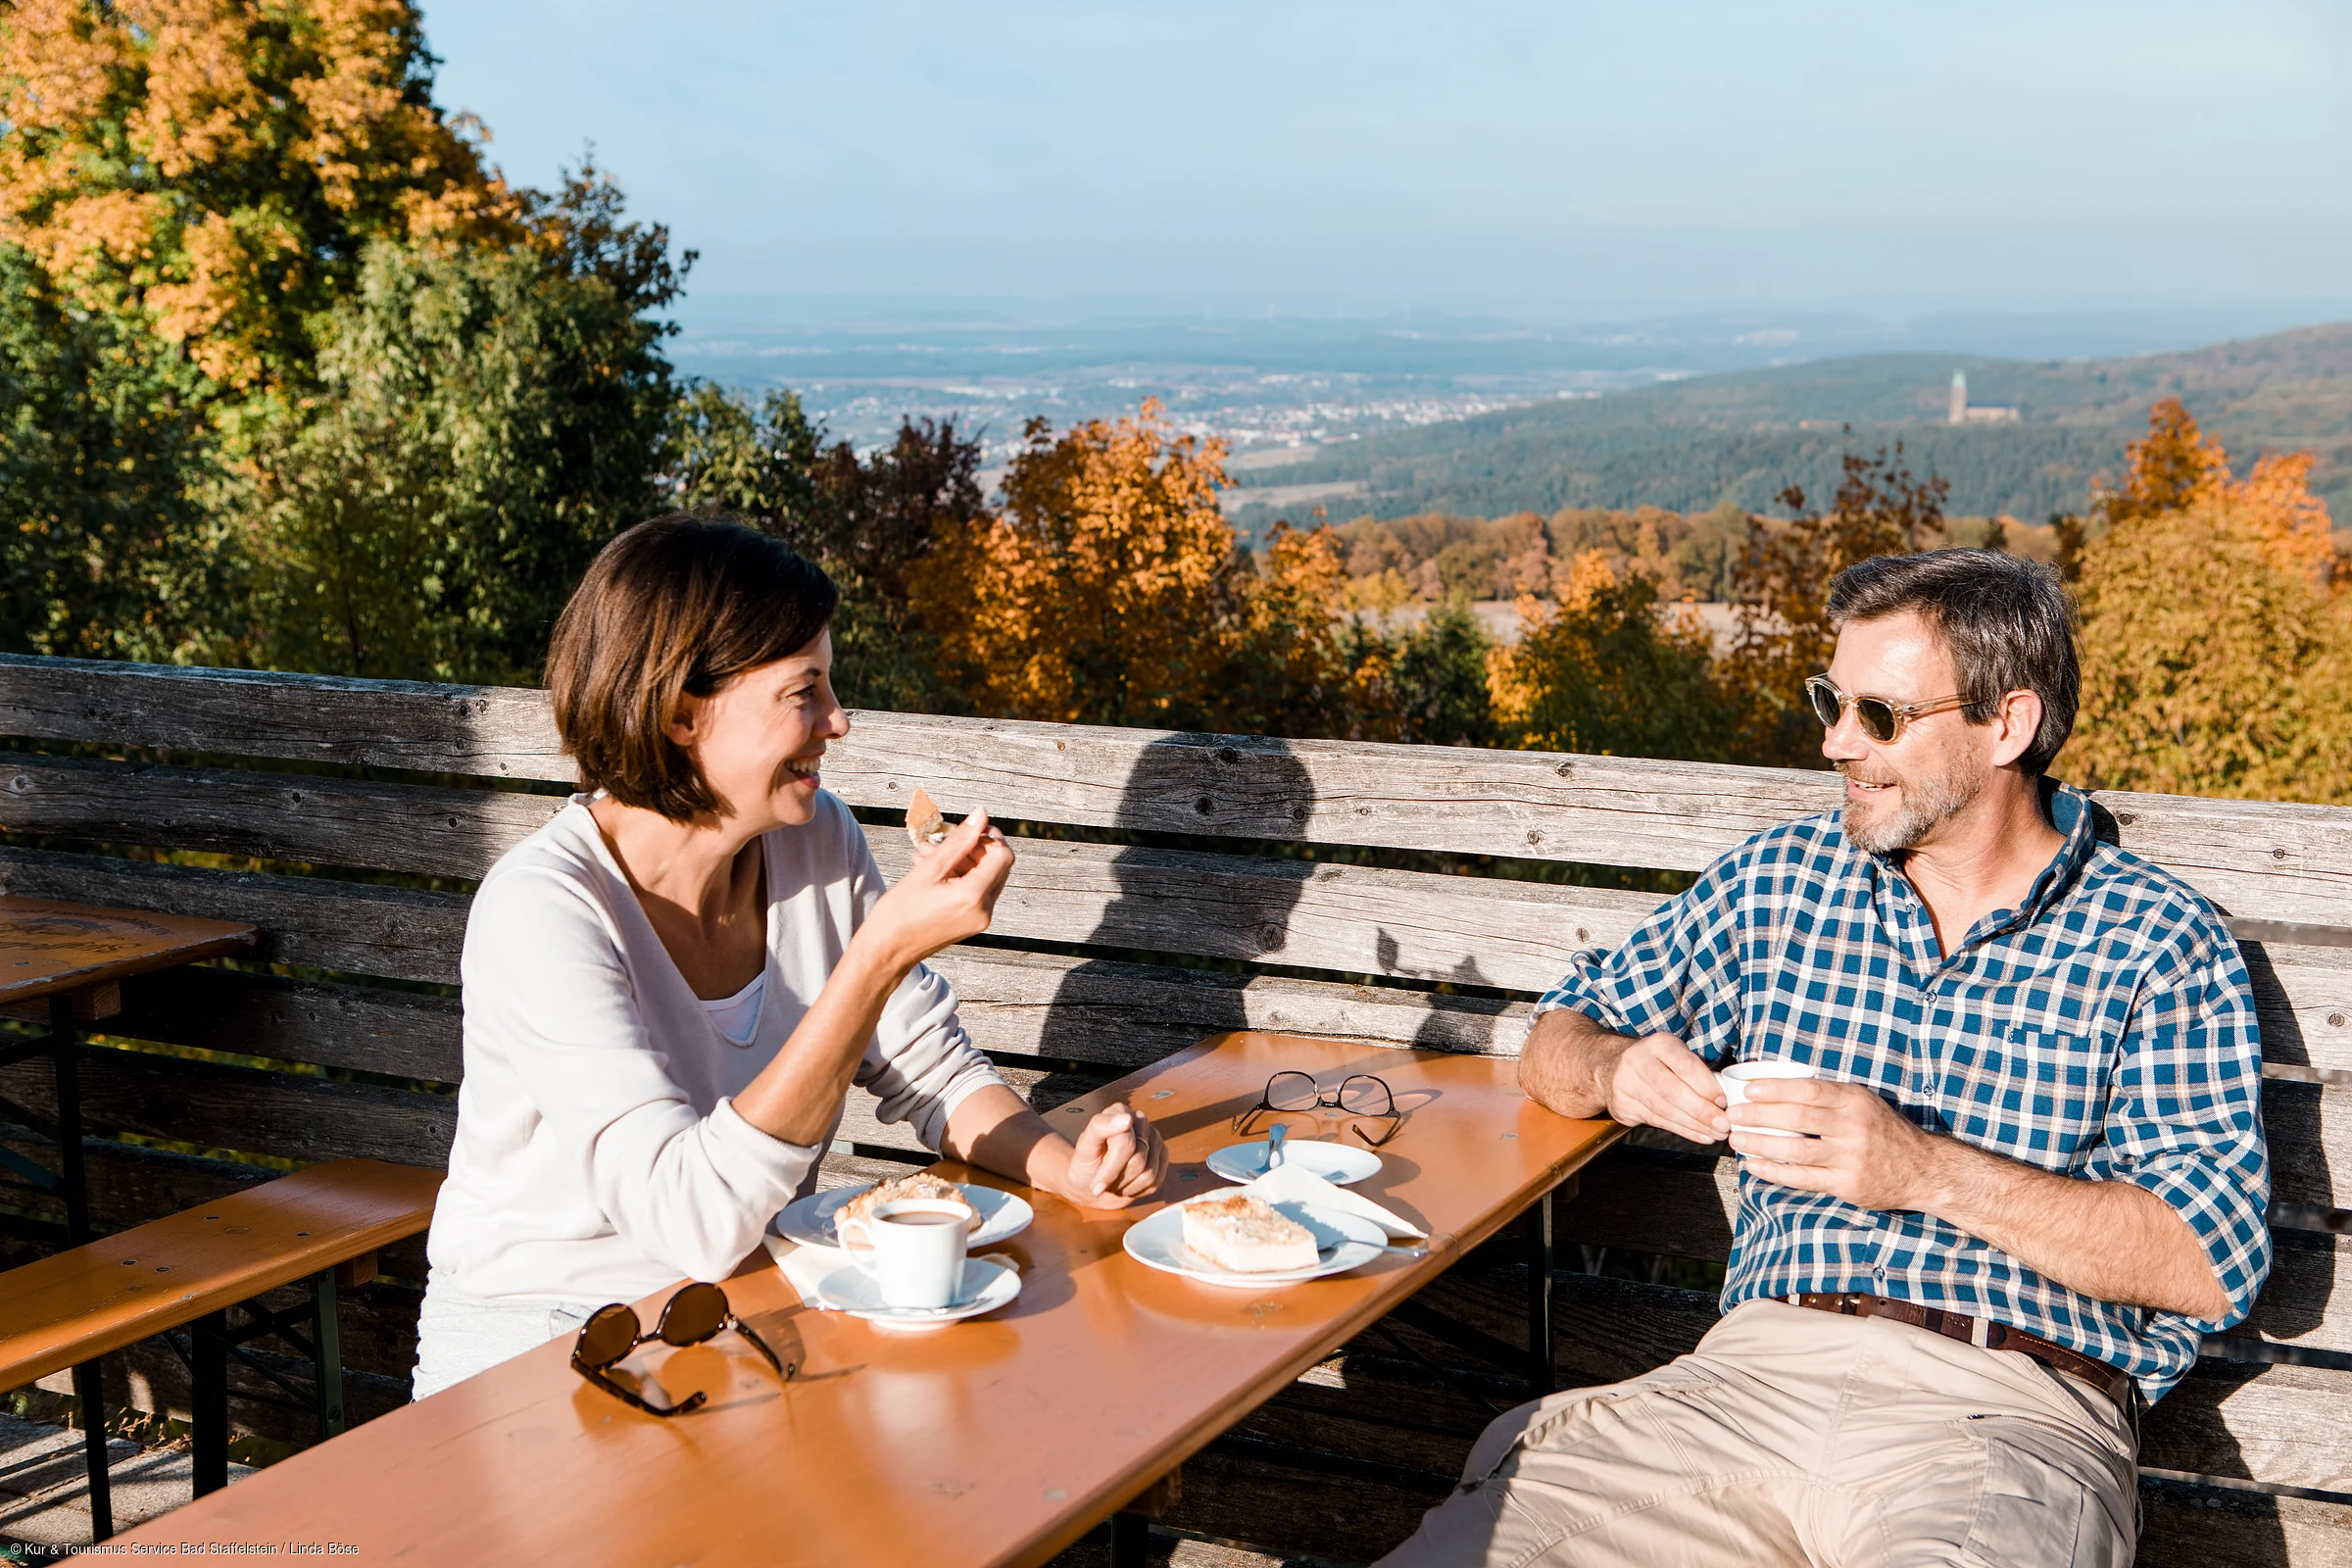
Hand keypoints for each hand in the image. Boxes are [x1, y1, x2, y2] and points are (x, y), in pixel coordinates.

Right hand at [864, 810, 1015, 971]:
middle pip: (997, 865)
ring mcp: (980, 919)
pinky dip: (958, 876)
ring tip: (926, 853)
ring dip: (961, 859)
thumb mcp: (928, 869)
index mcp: (974, 897)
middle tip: (940, 840)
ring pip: (984, 876)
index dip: (988, 837)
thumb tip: (982, 815)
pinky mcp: (971, 923)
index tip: (964, 830)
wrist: (886, 951)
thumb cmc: (899, 912)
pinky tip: (930, 869)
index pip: (1003, 855)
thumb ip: (959, 841)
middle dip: (972, 847)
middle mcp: (984, 911)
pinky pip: (975, 891)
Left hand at [1061, 1102, 1167, 1207]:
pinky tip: (1126, 1182)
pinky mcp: (1162, 1155)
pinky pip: (1156, 1181)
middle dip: (1117, 1177)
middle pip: (1138, 1161)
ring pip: (1149, 1174)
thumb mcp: (1085, 1147)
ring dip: (1127, 1185)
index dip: (1110, 1169)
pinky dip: (1138, 1190)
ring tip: (1114, 1180)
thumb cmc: (1085, 1165)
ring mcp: (1154, 1138)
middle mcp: (1141, 1121)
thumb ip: (1100, 1127)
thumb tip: (1127, 1119)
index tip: (1095, 1184)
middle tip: (1103, 1179)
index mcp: (1120, 1112)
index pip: (1125, 1144)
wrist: (1089, 1183)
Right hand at [1603, 1034, 1729, 1143]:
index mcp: (1658, 1044)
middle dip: (1701, 1111)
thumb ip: (1698, 1073)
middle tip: (1723, 1124)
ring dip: (1694, 1125)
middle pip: (1672, 1090)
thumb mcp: (1676, 1055)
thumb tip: (1727, 1099)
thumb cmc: (1657, 1062)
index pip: (1685, 1065)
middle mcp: (1638, 1060)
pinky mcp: (1622, 1106)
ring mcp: (1626, 1084)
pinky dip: (1683, 1130)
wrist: (1612, 1066)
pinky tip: (1701, 1135)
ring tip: (1716, 1133)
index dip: (1706, 1086)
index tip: (1724, 1102)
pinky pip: (1657, 1121)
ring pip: (1664, 1109)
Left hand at [1730, 1077, 1934, 1209]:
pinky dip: (1774, 1171)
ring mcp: (1851, 1158)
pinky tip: (1754, 1165)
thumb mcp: (1862, 1103)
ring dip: (1760, 1144)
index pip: (1808, 1089)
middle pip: (1797, 1118)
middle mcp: (1853, 1127)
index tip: (1747, 1090)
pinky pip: (1803, 1178)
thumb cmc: (1882, 1131)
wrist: (1922, 1170)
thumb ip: (1827, 1096)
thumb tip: (1774, 1086)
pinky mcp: (1847, 1185)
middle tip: (1732, 1115)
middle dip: (1759, 1116)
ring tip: (1737, 1140)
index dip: (1775, 1089)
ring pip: (1796, 1150)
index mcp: (1855, 1101)